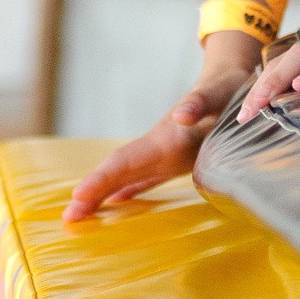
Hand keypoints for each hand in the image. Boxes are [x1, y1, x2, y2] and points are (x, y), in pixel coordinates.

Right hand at [61, 53, 254, 222]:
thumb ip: (199, 103)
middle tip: (68, 218)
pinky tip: (115, 204)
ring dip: (102, 195)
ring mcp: (161, 152)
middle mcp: (156, 145)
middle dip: (92, 193)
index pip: (124, 161)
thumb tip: (180, 116)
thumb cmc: (227, 89)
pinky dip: (126, 192)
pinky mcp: (173, 158)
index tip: (78, 196)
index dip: (101, 179)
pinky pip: (142, 178)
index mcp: (164, 137)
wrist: (232, 80)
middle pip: (116, 171)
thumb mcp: (218, 94)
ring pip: (124, 177)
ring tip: (79, 216)